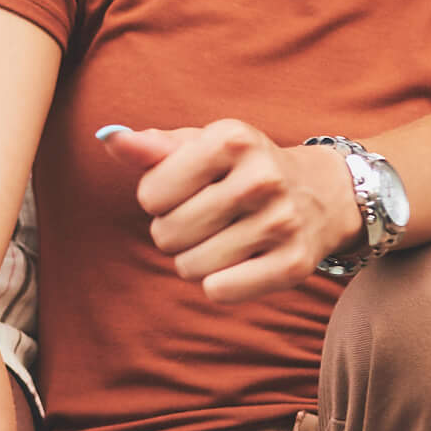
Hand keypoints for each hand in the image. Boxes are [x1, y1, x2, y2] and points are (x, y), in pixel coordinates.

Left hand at [99, 120, 361, 302]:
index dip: (158, 198)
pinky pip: (220, 291)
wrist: (320, 194)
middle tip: (205, 218)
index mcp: (231, 139)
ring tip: (222, 237)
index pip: (150, 195)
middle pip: (167, 234)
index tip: (184, 191)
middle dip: (174, 232)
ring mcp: (281, 222)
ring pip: (190, 267)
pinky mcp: (294, 264)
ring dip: (195, 259)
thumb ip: (151, 147)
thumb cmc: (241, 168)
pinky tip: (240, 261)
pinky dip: (219, 283)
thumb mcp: (201, 146)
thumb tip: (110, 139)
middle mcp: (260, 178)